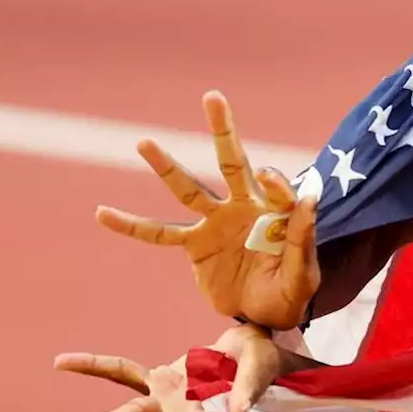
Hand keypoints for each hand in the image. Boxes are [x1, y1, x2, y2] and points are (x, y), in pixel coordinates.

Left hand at [55, 324, 282, 411]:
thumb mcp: (257, 374)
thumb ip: (246, 391)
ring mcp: (164, 399)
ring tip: (70, 396)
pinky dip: (95, 366)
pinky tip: (61, 363)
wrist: (253, 353)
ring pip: (128, 411)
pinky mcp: (158, 379)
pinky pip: (122, 372)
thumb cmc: (260, 366)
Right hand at [96, 91, 319, 328]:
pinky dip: (132, 225)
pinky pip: (160, 233)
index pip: (274, 185)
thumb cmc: (291, 291)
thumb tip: (309, 198)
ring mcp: (215, 222)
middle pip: (231, 162)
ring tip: (144, 142)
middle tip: (212, 97)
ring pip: (188, 189)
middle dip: (223, 130)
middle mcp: (244, 206)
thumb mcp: (302, 273)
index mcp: (276, 210)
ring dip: (167, 167)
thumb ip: (302, 238)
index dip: (274, 181)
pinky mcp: (195, 243)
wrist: (265, 314)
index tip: (264, 176)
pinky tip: (103, 214)